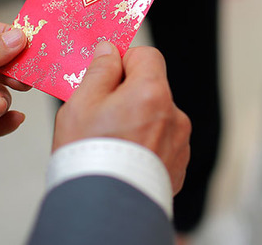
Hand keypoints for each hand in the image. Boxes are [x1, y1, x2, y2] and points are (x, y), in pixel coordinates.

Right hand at [53, 42, 190, 193]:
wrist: (102, 212)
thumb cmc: (89, 157)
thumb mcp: (81, 104)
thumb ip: (99, 70)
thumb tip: (109, 50)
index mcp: (152, 92)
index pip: (147, 55)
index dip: (124, 61)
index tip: (106, 75)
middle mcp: (174, 115)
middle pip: (152, 87)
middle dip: (128, 95)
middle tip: (101, 116)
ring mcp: (179, 143)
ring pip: (157, 116)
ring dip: (139, 121)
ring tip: (112, 143)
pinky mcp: (179, 167)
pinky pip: (163, 143)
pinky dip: (146, 146)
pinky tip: (125, 159)